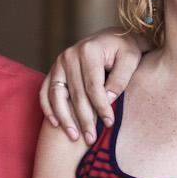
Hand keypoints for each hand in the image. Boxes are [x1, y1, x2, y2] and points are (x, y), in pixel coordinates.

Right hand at [39, 29, 145, 143]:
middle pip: (75, 94)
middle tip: (91, 139)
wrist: (113, 38)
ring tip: (74, 137)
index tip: (109, 123)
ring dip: (64, 118)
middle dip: (84, 119)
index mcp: (89, 50)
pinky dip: (48, 109)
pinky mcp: (54, 70)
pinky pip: (46, 92)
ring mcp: (58, 62)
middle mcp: (70, 55)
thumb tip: (107, 100)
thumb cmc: (125, 50)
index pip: (93, 86)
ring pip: (56, 95)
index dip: (101, 107)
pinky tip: (56, 125)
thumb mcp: (130, 59)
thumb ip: (120, 79)